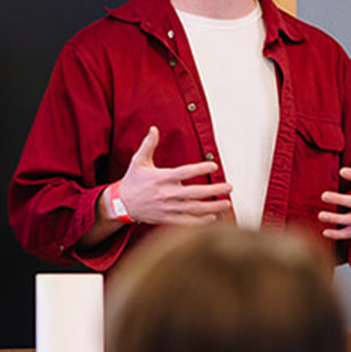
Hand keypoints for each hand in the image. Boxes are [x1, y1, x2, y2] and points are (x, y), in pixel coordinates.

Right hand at [112, 126, 230, 225]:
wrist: (121, 204)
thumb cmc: (132, 181)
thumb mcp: (138, 161)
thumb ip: (148, 144)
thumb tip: (154, 128)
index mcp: (162, 178)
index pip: (185, 172)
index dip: (200, 169)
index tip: (214, 166)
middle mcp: (167, 194)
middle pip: (195, 193)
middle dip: (215, 190)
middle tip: (229, 187)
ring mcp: (168, 208)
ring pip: (194, 209)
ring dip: (212, 207)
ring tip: (227, 203)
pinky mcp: (166, 219)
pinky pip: (186, 222)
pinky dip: (200, 222)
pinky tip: (213, 218)